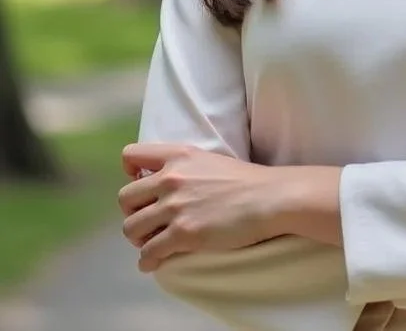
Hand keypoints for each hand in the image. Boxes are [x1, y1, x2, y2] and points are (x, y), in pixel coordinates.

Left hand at [118, 143, 286, 272]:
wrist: (269, 198)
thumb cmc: (245, 179)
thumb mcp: (209, 159)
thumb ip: (182, 167)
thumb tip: (161, 185)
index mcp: (178, 155)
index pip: (131, 155)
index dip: (130, 172)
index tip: (142, 186)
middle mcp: (171, 178)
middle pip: (124, 198)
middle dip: (132, 213)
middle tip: (148, 222)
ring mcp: (176, 207)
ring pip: (131, 228)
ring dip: (138, 238)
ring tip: (152, 242)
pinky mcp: (184, 234)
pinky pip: (148, 253)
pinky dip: (147, 261)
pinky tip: (155, 262)